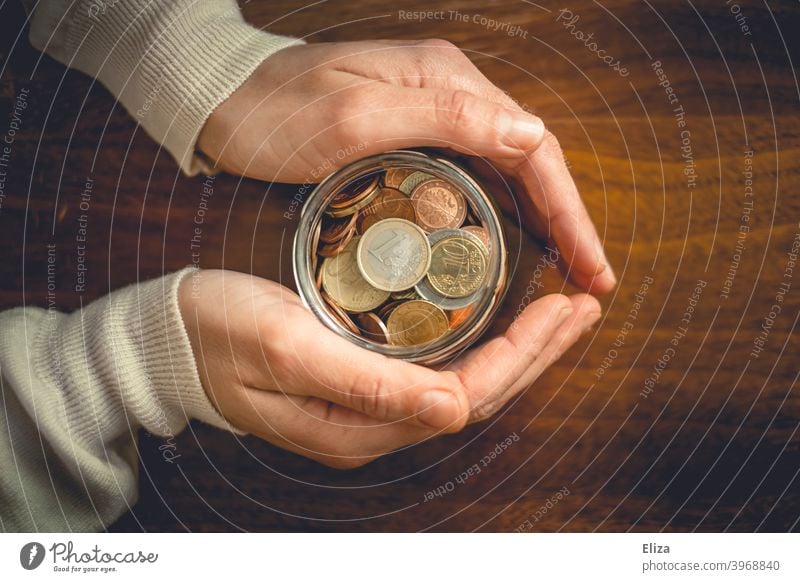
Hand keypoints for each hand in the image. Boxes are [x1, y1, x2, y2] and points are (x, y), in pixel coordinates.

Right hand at [179, 269, 600, 468]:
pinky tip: (499, 322)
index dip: (519, 356)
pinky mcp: (363, 384)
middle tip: (580, 305)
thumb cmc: (220, 333)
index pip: (464, 396)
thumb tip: (450, 411)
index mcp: (360, 421)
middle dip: (537, 352)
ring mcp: (370, 406)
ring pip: (466, 385)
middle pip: (478, 395)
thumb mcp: (285, 347)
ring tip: (559, 314)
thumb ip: (365, 385)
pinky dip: (481, 343)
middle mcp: (376, 423)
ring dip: (518, 349)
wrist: (173, 338)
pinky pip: (440, 370)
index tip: (559, 309)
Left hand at [198, 40, 615, 293]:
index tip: (590, 266)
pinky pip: (475, 179)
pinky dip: (503, 216)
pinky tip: (510, 251)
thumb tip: (531, 136)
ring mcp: (432, 115)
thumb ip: (442, 119)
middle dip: (566, 222)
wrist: (222, 102)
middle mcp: (451, 94)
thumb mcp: (352, 117)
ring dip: (542, 223)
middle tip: (590, 281)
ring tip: (564, 276)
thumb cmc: (276, 113)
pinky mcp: (412, 138)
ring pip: (507, 173)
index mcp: (448, 82)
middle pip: (530, 162)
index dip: (569, 210)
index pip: (533, 148)